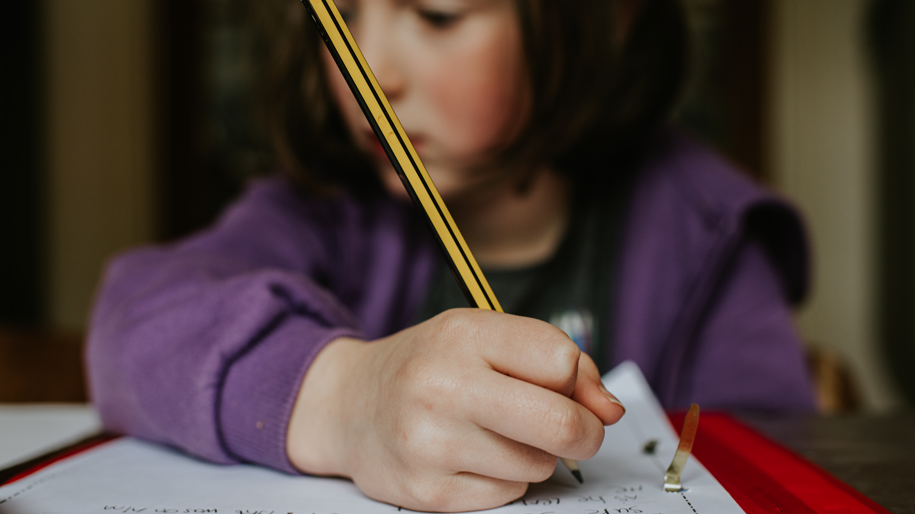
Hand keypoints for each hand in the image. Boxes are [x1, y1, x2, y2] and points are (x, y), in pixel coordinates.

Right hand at [286, 309, 624, 511]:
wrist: (349, 406)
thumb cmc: (429, 366)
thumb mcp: (484, 337)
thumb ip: (556, 361)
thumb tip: (608, 410)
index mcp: (462, 334)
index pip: (562, 360)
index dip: (577, 380)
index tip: (565, 388)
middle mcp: (442, 386)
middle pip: (562, 424)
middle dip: (582, 431)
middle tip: (569, 429)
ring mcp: (431, 444)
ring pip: (538, 465)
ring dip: (531, 454)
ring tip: (491, 432)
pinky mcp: (428, 494)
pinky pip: (508, 494)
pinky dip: (503, 479)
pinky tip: (468, 456)